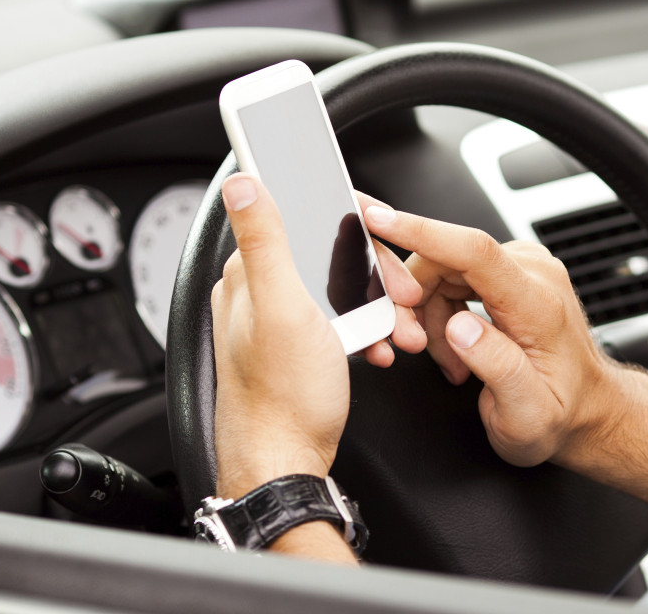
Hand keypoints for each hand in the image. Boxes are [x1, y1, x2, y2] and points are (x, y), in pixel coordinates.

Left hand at [211, 175, 425, 499]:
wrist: (284, 465)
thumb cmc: (282, 399)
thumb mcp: (282, 308)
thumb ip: (265, 240)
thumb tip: (241, 181)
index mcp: (250, 275)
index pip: (307, 221)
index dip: (354, 230)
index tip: (387, 249)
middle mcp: (259, 294)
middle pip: (330, 258)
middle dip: (376, 277)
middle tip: (406, 299)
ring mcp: (278, 323)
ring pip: (340, 293)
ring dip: (379, 308)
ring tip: (403, 331)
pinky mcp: (296, 350)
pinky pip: (339, 325)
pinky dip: (367, 333)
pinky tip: (382, 349)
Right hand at [362, 205, 620, 467]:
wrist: (586, 408)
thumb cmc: (559, 414)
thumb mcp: (527, 414)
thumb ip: (497, 368)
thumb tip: (460, 328)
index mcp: (537, 304)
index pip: (473, 250)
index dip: (420, 231)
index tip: (377, 218)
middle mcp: (532, 273)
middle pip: (444, 259)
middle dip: (413, 302)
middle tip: (414, 348)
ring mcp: (522, 267)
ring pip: (442, 269)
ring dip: (429, 314)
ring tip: (450, 362)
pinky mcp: (510, 272)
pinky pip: (453, 276)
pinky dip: (441, 311)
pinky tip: (456, 348)